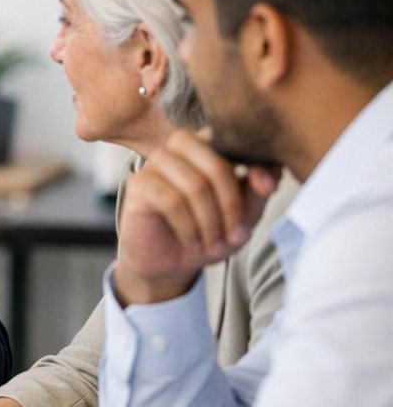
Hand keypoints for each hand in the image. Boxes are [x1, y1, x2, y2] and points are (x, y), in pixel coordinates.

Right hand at [113, 130, 279, 305]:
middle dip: (231, 203)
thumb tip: (268, 177)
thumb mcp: (244, 214)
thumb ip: (259, 190)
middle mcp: (181, 147)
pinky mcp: (139, 184)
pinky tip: (193, 241)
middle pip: (216, 164)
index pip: (235, 144)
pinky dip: (189, 227)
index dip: (255, 167)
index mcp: (209, 145)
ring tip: (215, 244)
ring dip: (210, 221)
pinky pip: (171, 201)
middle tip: (236, 234)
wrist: (170, 262)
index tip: (267, 191)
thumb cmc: (207, 232)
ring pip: (194, 185)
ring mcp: (156, 163)